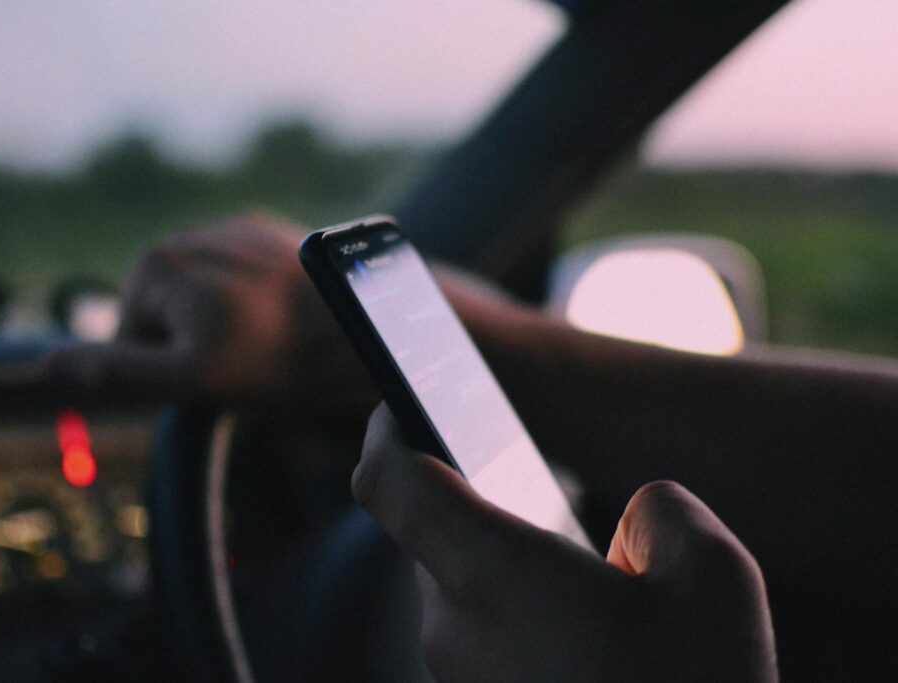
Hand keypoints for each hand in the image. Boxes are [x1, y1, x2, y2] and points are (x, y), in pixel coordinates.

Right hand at [48, 213, 375, 411]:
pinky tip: (291, 318)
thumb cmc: (281, 358)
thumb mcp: (190, 378)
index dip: (170, 375)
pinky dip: (258, 306)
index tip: (219, 376)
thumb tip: (48, 367)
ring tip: (276, 341)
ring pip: (208, 303)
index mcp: (154, 265)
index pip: (132, 342)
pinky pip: (244, 285)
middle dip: (199, 347)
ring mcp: (232, 230)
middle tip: (251, 364)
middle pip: (170, 318)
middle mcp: (187, 235)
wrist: (369, 323)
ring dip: (230, 327)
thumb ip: (117, 372)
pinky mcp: (273, 236)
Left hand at [355, 404, 777, 682]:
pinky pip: (479, 631)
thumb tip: (636, 521)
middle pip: (432, 530)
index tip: (399, 396)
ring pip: (461, 584)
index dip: (386, 426)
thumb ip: (665, 513)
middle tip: (508, 458)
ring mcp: (460, 677)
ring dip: (503, 557)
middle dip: (475, 496)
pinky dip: (512, 605)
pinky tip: (574, 612)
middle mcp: (455, 628)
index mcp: (493, 575)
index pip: (391, 481)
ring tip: (564, 546)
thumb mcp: (716, 575)